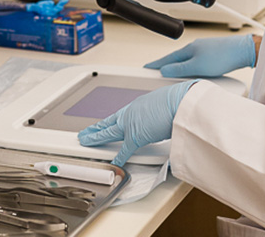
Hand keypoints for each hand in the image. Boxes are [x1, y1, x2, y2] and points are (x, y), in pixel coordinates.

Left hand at [77, 80, 196, 165]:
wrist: (178, 102)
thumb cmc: (177, 101)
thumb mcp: (163, 103)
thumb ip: (157, 113)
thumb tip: (162, 118)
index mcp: (138, 104)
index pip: (119, 115)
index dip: (110, 120)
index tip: (104, 123)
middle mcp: (131, 113)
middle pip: (108, 122)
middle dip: (96, 128)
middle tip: (86, 132)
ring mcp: (131, 125)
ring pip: (108, 132)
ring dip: (96, 138)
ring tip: (86, 141)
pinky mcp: (136, 137)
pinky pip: (124, 150)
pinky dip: (118, 158)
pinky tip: (113, 163)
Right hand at [144, 34, 255, 77]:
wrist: (242, 50)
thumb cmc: (222, 56)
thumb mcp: (197, 67)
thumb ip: (179, 69)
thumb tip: (164, 70)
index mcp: (188, 49)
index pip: (167, 59)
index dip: (156, 64)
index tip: (145, 69)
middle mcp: (194, 48)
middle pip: (175, 59)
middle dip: (165, 66)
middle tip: (155, 73)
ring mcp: (204, 50)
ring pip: (186, 61)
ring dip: (179, 68)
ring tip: (173, 76)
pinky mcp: (212, 55)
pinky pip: (196, 62)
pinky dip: (190, 68)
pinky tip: (193, 73)